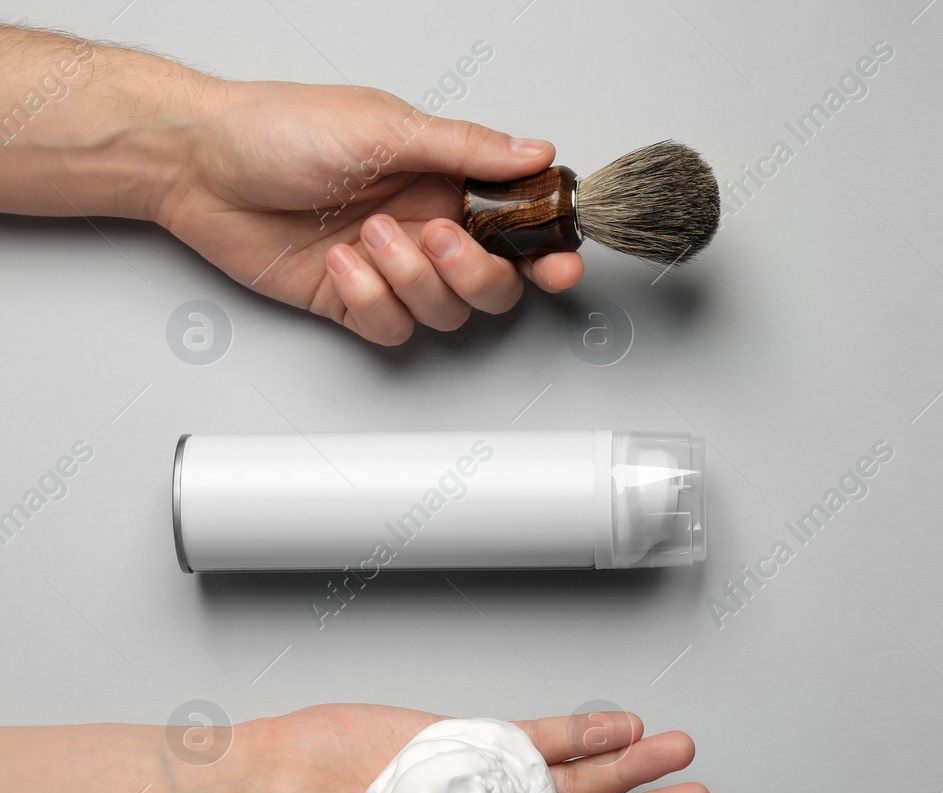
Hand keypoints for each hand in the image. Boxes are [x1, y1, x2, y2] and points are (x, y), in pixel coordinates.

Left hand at [157, 80, 584, 344]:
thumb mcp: (384, 127)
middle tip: (435, 237)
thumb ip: (466, 148)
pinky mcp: (354, 301)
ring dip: (409, 279)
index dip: (549, 250)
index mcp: (445, 180)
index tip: (559, 263)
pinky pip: (392, 329)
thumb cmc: (277, 129)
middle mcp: (426, 227)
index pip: (520, 224)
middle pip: (495, 285)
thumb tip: (535, 151)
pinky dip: (371, 300)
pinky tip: (341, 262)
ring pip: (446, 312)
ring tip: (368, 236)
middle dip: (472, 273)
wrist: (197, 163)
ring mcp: (392, 269)